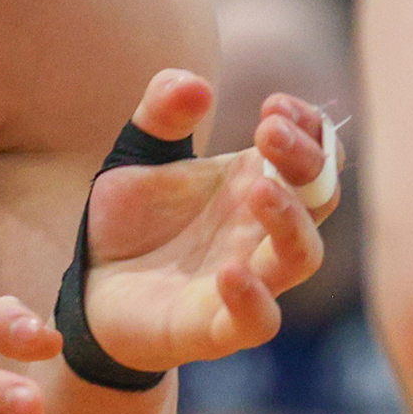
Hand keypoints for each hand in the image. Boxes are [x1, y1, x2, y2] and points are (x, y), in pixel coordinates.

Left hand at [77, 69, 338, 374]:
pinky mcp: (216, 328)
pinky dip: (253, 299)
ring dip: (290, 220)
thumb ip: (162, 113)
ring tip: (258, 187)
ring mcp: (249, 281)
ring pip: (302, 257)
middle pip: (322, 197)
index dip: (311, 127)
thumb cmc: (132, 224)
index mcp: (255, 184)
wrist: (90, 291)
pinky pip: (259, 322)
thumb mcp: (137, 155)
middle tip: (266, 131)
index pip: (319, 154)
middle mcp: (262, 232)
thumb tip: (195, 85)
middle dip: (306, 159)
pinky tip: (229, 272)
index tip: (273, 106)